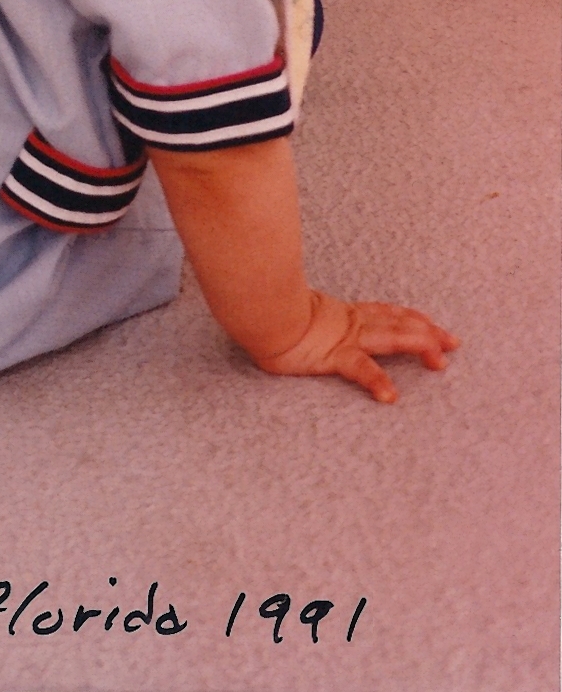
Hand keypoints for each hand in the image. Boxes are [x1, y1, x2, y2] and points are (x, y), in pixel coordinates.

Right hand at [251, 290, 459, 402]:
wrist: (255, 312)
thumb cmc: (269, 313)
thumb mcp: (296, 313)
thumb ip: (306, 315)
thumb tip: (307, 319)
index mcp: (345, 314)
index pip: (387, 313)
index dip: (413, 317)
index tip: (434, 324)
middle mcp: (351, 323)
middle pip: (399, 323)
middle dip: (428, 332)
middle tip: (454, 342)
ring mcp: (344, 338)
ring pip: (390, 337)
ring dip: (418, 346)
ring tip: (439, 360)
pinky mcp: (332, 354)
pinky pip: (360, 369)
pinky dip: (377, 381)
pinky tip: (391, 396)